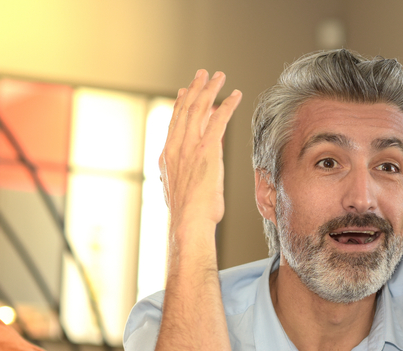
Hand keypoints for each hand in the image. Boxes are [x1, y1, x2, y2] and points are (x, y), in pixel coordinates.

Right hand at [160, 70, 241, 234]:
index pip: (174, 124)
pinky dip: (227, 105)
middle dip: (194, 89)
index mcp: (167, 157)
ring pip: (200, 109)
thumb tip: (198, 176)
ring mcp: (189, 147)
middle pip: (185, 110)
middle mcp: (175, 147)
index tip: (184, 92)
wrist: (188, 223)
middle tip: (201, 75)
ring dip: (210, 90)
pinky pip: (218, 120)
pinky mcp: (207, 150)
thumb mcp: (185, 192)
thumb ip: (190, 178)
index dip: (180, 105)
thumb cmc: (190, 216)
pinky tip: (235, 95)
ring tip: (218, 76)